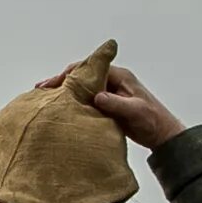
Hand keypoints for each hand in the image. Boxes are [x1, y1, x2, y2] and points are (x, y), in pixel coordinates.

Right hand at [37, 59, 185, 149]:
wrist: (161, 134)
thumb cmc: (152, 121)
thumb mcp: (135, 111)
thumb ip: (116, 103)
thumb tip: (96, 96)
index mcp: (119, 76)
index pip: (89, 68)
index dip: (69, 74)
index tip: (53, 84)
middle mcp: (111, 81)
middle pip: (81, 76)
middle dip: (60, 82)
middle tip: (40, 90)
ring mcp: (108, 93)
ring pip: (81, 88)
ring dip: (64, 92)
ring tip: (43, 99)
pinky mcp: (105, 105)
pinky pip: (84, 100)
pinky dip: (71, 102)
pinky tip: (58, 109)